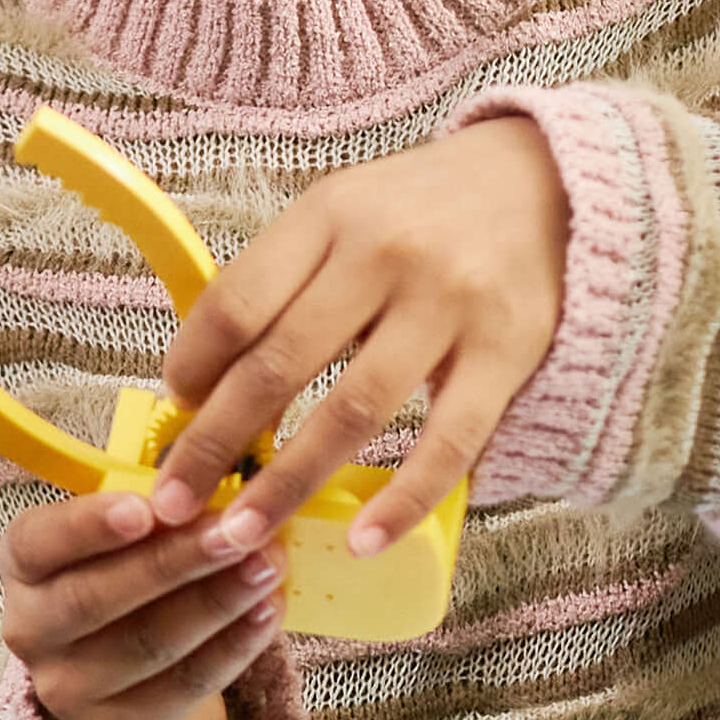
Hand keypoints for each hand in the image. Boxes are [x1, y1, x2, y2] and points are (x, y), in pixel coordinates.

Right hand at [0, 481, 281, 719]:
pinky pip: (186, 684)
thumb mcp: (117, 544)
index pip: (39, 542)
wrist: (128, 692)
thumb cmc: (127, 588)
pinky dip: (234, 646)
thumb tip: (222, 486)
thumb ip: (151, 515)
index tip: (146, 508)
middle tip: (236, 532)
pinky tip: (267, 613)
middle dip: (174, 561)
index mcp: (23, 565)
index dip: (89, 526)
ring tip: (266, 566)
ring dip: (217, 601)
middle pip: (97, 597)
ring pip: (148, 643)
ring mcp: (69, 687)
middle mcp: (31, 628)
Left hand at [149, 114, 567, 555]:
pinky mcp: (505, 350)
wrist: (547, 179)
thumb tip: (205, 380)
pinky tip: (363, 541)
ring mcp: (447, 303)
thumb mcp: (344, 212)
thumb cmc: (423, 210)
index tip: (172, 413)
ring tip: (241, 536)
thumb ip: (284, 282)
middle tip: (172, 504)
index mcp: (328, 216)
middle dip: (215, 444)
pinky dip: (403, 499)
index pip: (237, 301)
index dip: (192, 365)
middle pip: (278, 365)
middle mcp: (382, 254)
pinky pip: (447, 441)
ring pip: (352, 412)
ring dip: (288, 484)